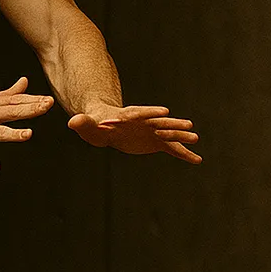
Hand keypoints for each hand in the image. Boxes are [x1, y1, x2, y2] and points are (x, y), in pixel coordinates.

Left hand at [68, 102, 201, 163]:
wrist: (106, 128)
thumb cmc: (95, 125)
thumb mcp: (88, 125)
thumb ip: (83, 123)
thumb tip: (73, 121)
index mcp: (128, 116)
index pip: (140, 113)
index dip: (151, 112)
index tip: (164, 111)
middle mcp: (144, 122)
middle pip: (160, 122)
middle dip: (173, 123)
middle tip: (188, 125)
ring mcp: (152, 131)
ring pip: (169, 133)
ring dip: (182, 136)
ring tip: (196, 138)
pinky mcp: (156, 142)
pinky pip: (172, 149)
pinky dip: (183, 154)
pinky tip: (197, 160)